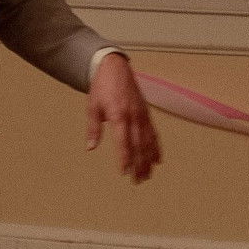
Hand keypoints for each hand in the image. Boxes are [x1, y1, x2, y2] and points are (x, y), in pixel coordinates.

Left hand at [87, 54, 161, 181]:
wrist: (115, 68)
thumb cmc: (102, 87)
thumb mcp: (92, 106)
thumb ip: (93, 128)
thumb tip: (90, 148)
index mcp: (119, 115)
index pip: (123, 142)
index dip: (125, 158)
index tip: (124, 172)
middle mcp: (134, 117)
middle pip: (138, 145)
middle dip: (139, 164)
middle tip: (137, 181)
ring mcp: (142, 115)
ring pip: (148, 142)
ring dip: (148, 160)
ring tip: (148, 176)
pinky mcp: (146, 114)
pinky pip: (154, 134)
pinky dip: (156, 148)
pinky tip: (157, 160)